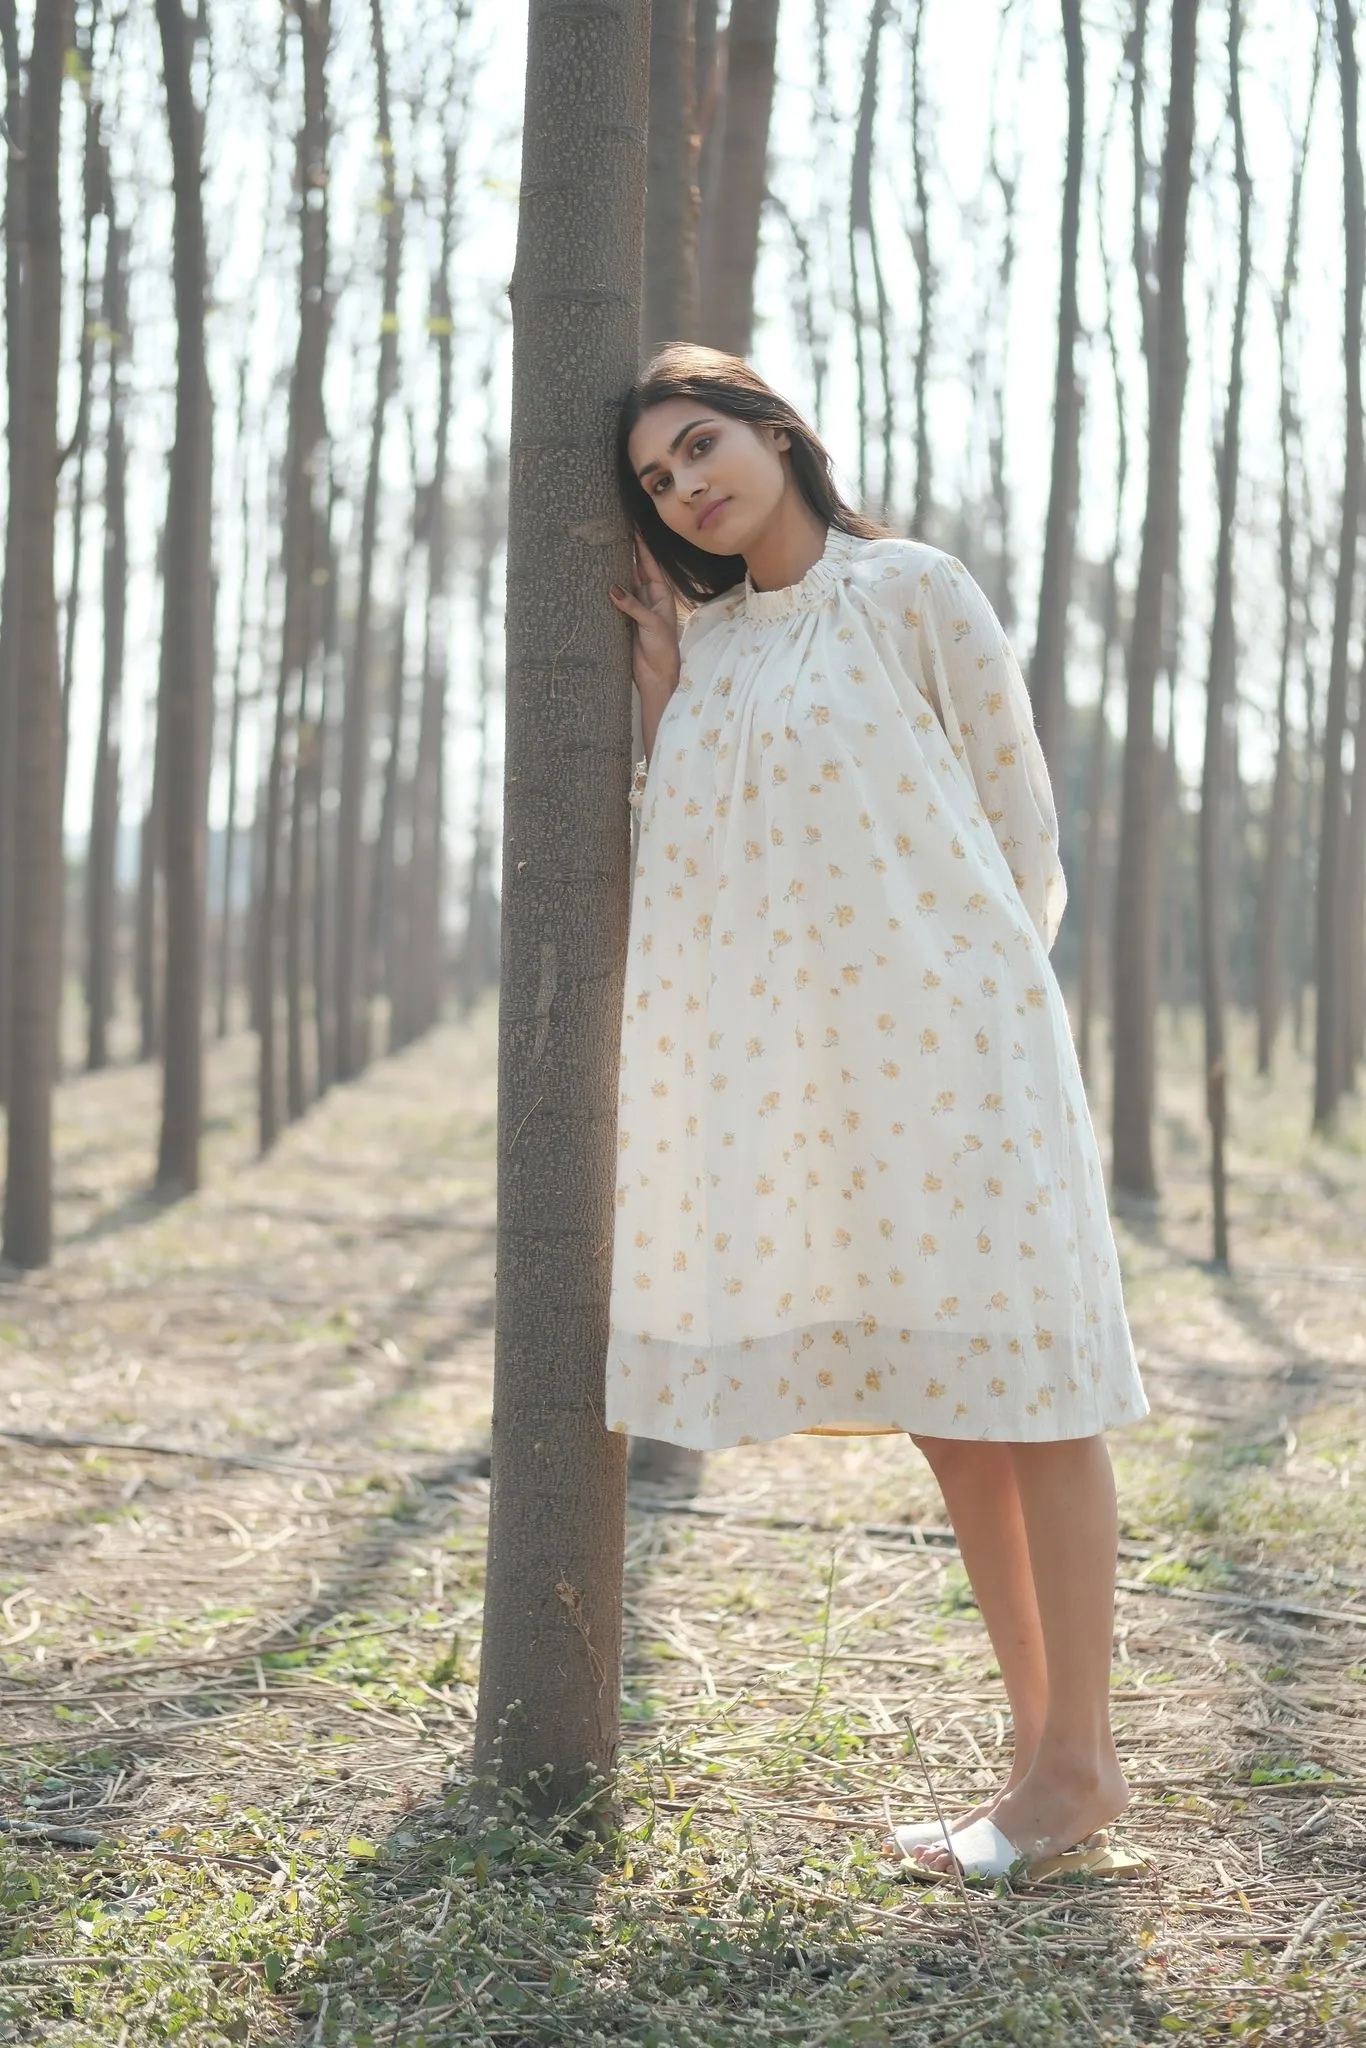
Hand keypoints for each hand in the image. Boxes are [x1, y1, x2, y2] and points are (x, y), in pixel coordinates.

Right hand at [609, 538, 680, 704]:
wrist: (657, 676)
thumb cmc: (663, 649)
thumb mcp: (651, 624)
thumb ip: (633, 606)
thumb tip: (612, 588)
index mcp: (661, 595)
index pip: (649, 565)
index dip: (642, 547)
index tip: (632, 529)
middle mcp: (648, 598)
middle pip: (635, 571)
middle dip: (625, 555)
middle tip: (611, 537)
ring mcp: (635, 609)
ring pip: (623, 585)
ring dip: (614, 572)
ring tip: (600, 553)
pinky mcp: (624, 621)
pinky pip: (614, 602)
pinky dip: (606, 592)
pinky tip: (596, 581)